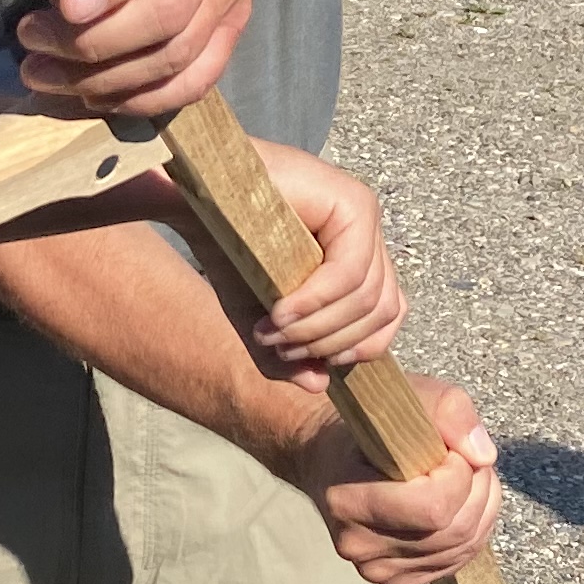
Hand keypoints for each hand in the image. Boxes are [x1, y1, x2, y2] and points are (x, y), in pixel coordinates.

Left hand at [0, 0, 254, 114]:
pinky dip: (148, 99)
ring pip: (179, 53)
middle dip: (94, 46)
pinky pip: (198, 78)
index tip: (62, 8)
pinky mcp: (234, 25)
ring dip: (110, 80)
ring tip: (48, 80)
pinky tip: (98, 97)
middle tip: (31, 52)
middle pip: (165, 11)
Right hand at [251, 140, 404, 367]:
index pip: (386, 319)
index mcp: (359, 259)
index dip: (351, 350)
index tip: (302, 357)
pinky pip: (350, 272)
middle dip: (330, 344)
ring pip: (369, 298)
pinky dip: (315, 303)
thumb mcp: (259, 318)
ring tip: (273, 331)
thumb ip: (288, 355)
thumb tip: (321, 385)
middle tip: (279, 346)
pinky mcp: (352, 202)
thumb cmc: (229, 250)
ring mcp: (365, 215)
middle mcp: (369, 236)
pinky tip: (280, 312)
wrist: (196, 199)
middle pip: (383, 312)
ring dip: (317, 328)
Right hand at [290, 377, 500, 583]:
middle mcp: (359, 544)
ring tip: (465, 475)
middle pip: (453, 530)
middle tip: (466, 457)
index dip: (459, 474)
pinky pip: (457, 561)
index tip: (450, 448)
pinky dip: (473, 529)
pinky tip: (459, 502)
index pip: (433, 507)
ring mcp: (377, 569)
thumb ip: (448, 411)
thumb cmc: (368, 423)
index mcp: (348, 499)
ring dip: (481, 506)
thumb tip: (484, 457)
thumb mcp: (405, 396)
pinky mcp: (396, 581)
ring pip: (463, 548)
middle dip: (477, 488)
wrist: (329, 457)